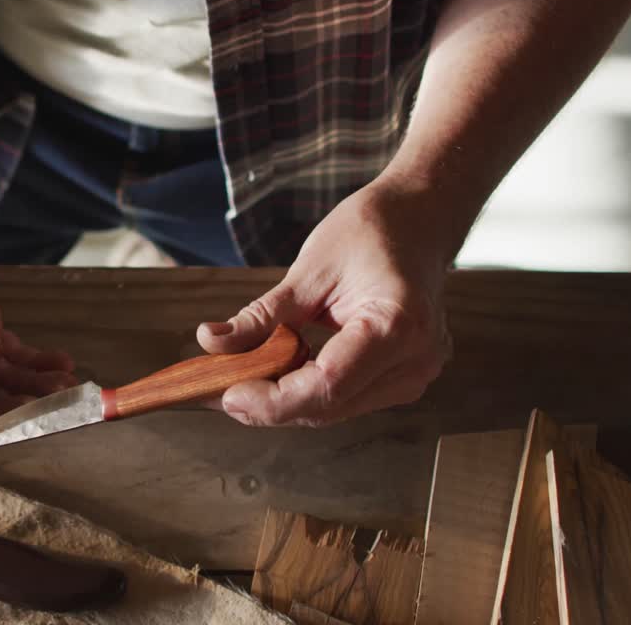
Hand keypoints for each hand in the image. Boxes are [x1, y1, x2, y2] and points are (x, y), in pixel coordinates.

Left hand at [197, 183, 453, 425]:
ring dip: (284, 402)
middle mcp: (415, 361)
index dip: (272, 400)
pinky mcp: (404, 378)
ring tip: (236, 380)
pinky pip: (347, 397)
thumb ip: (262, 315)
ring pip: (335, 409)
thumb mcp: (309, 269)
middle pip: (329, 406)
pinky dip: (306, 391)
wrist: (420, 221)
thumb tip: (210, 341)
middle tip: (215, 390)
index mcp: (396, 326)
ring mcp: (415, 374)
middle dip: (268, 405)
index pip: (327, 386)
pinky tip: (273, 375)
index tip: (225, 393)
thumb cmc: (371, 232)